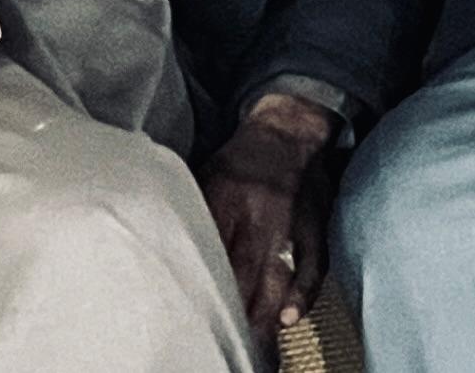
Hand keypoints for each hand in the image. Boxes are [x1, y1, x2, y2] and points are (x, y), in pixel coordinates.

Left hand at [200, 92, 337, 342]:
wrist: (289, 132)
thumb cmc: (239, 160)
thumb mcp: (204, 175)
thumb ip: (187, 211)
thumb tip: (159, 244)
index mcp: (226, 195)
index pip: (207, 249)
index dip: (196, 285)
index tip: (183, 314)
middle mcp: (260, 213)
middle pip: (240, 271)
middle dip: (227, 310)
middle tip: (214, 341)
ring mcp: (291, 224)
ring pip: (275, 276)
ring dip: (261, 312)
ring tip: (249, 343)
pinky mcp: (315, 229)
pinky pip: (312, 267)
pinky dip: (302, 294)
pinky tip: (289, 318)